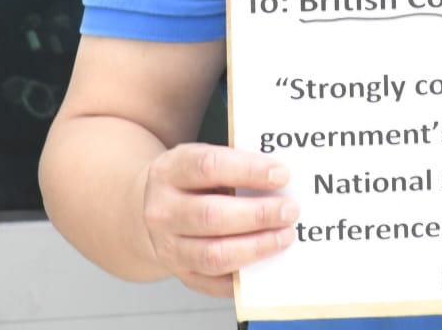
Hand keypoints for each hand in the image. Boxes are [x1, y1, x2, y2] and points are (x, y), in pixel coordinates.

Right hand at [140, 142, 298, 296]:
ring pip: (213, 255)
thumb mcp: (204, 157)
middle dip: (258, 215)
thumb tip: (280, 178)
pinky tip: (267, 262)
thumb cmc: (190, 180)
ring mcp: (168, 247)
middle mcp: (163, 211)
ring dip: (256, 247)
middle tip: (289, 210)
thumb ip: (236, 164)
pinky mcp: (181, 274)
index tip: (281, 175)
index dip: (249, 171)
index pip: (209, 167)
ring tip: (284, 236)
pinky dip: (245, 276)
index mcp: (170, 171)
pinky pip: (215, 283)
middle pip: (211, 216)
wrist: (151, 208)